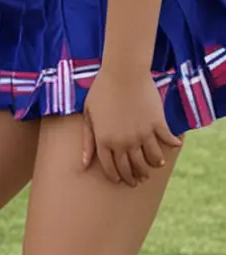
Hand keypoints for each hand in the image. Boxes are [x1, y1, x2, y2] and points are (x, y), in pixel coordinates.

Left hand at [81, 66, 181, 186]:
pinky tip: (172, 147)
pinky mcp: (158, 125)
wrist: (123, 73)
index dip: (116, 177)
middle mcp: (124, 141)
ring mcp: (142, 134)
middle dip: (134, 177)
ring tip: (154, 166)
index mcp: (104, 140)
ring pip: (151, 160)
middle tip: (137, 180)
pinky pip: (167, 142)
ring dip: (153, 166)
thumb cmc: (101, 91)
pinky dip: (171, 146)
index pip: (111, 168)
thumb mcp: (89, 115)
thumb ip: (87, 140)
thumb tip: (83, 164)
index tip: (120, 181)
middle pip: (131, 168)